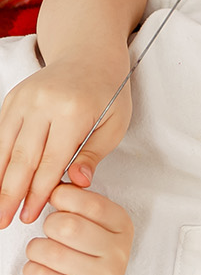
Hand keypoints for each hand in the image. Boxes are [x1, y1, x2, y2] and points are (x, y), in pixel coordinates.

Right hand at [0, 57, 131, 227]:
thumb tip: (77, 184)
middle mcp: (44, 102)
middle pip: (22, 157)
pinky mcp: (13, 98)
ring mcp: (24, 98)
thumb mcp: (115, 123)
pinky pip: (0, 133)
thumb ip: (93, 155)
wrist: (89, 54)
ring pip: (4, 147)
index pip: (51, 161)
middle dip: (10, 194)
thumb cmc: (107, 92)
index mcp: (73, 110)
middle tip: (4, 221)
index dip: (38, 193)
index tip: (29, 216)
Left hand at [22, 185, 132, 274]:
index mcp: (123, 226)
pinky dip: (32, 270)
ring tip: (41, 253)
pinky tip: (42, 272)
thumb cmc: (85, 262)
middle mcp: (119, 252)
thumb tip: (57, 185)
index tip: (55, 200)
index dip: (64, 197)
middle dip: (48, 226)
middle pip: (68, 226)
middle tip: (49, 232)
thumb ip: (80, 207)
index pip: (91, 203)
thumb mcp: (94, 230)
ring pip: (50, 251)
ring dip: (36, 250)